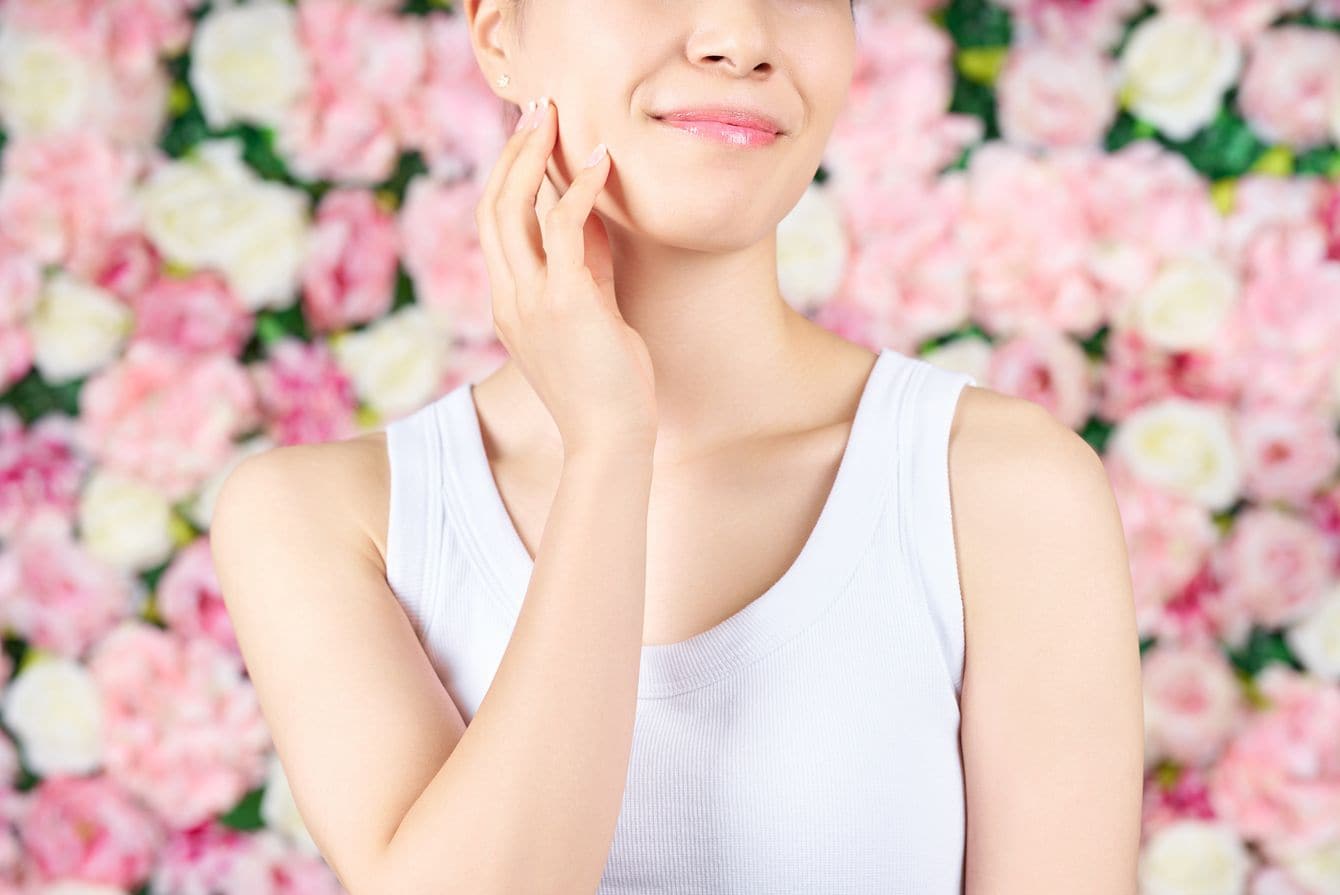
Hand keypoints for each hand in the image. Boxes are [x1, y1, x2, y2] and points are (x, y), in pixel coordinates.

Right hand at [475, 97, 656, 452]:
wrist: (609, 440)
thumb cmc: (606, 387)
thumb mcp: (590, 316)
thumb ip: (584, 268)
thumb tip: (590, 218)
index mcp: (508, 303)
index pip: (494, 226)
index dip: (506, 175)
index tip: (528, 137)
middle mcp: (509, 298)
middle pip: (491, 208)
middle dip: (511, 152)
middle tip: (536, 109)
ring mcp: (531, 301)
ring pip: (511, 210)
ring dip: (532, 156)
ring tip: (553, 116)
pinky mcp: (566, 303)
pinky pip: (564, 230)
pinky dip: (577, 190)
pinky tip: (598, 163)